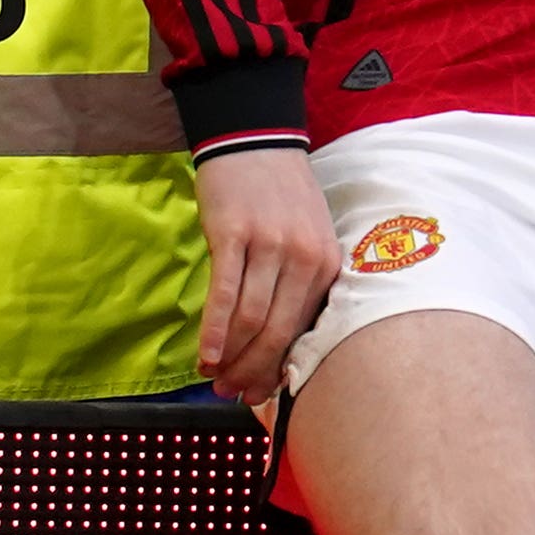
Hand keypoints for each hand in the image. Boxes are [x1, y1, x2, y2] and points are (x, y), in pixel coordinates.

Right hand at [192, 146, 339, 402]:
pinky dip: (215, 330)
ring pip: (252, 319)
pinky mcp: (234, 235)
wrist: (255, 139)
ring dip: (231, 357)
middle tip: (233, 395)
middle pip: (279, 332)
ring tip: (214, 379)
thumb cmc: (280, 196)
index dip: (280, 368)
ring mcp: (270, 246)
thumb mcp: (308, 238)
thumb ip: (299, 284)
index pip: (304, 330)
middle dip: (254, 371)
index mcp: (328, 264)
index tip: (262, 394)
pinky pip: (225, 293)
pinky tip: (206, 356)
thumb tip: (277, 341)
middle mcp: (304, 258)